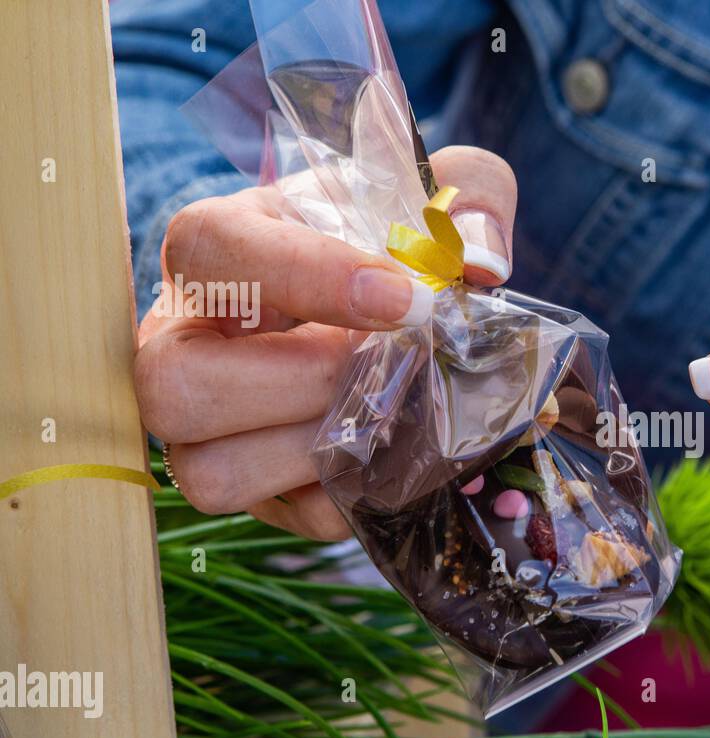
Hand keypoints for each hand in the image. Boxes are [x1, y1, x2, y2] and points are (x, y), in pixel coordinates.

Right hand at [135, 146, 516, 539]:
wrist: (393, 314)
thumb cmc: (386, 246)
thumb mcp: (430, 199)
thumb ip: (471, 196)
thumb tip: (482, 258)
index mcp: (219, 249)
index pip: (217, 250)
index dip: (309, 277)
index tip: (404, 301)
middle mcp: (186, 342)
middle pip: (173, 386)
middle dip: (299, 384)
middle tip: (380, 367)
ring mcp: (208, 428)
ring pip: (209, 472)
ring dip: (318, 451)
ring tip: (386, 413)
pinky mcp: (260, 488)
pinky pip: (293, 517)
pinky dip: (360, 494)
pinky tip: (398, 450)